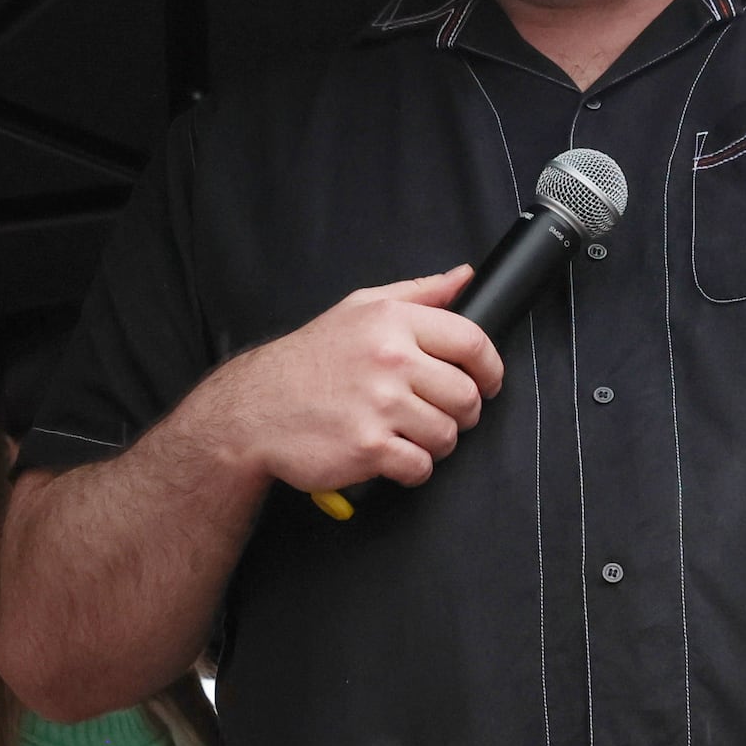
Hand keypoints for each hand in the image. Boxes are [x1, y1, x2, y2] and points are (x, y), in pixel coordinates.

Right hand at [209, 268, 501, 497]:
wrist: (255, 409)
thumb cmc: (310, 361)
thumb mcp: (359, 309)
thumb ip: (418, 293)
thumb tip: (464, 277)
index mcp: (392, 322)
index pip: (472, 341)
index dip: (491, 368)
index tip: (489, 382)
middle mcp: (390, 359)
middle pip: (466, 395)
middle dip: (461, 412)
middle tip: (439, 413)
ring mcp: (380, 404)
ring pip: (448, 434)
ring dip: (435, 441)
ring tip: (406, 432)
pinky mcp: (370, 446)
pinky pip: (421, 466)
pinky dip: (412, 468)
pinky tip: (391, 454)